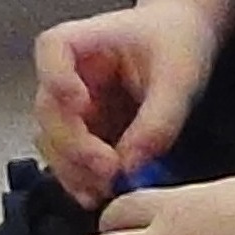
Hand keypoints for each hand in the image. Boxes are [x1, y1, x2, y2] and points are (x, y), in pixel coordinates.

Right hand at [33, 0, 230, 205]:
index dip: (57, 78)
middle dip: (75, 146)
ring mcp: (73, 105)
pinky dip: (80, 178)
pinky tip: (99, 195)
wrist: (185, 41)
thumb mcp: (179, 77)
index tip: (82, 103)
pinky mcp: (84, 132)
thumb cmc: (178, 43)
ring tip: (106, 190)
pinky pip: (70, 159)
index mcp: (87, 39)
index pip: (52, 48)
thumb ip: (157, 120)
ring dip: (74, 170)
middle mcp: (70, 73)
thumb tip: (130, 167)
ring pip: (54, 141)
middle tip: (109, 170)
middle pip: (49, 109)